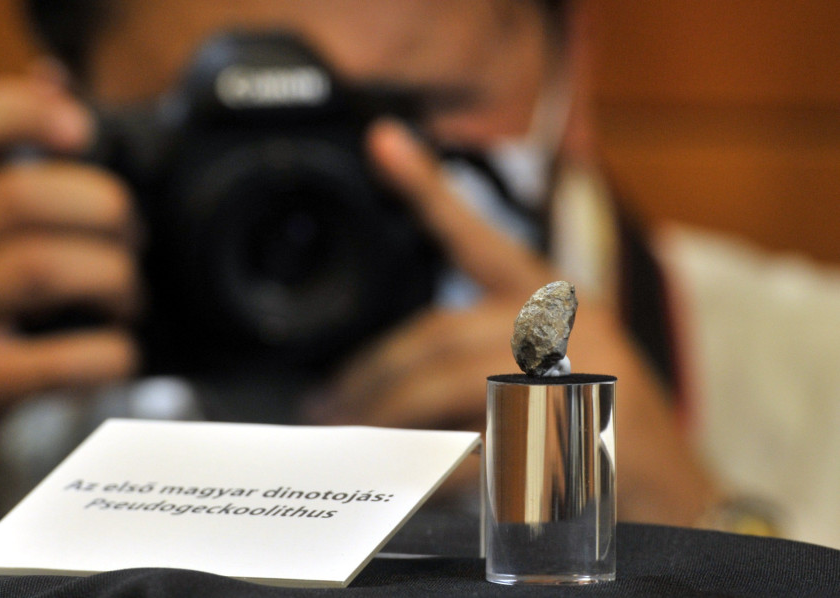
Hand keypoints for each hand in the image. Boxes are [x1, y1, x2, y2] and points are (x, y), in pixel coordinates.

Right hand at [0, 72, 140, 487]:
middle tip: (129, 236)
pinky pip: (62, 359)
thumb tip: (52, 79)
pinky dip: (111, 353)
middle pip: (22, 198)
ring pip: (46, 268)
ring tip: (125, 295)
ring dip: (113, 277)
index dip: (19, 115)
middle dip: (105, 209)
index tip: (77, 128)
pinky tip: (115, 352)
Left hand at [303, 119, 723, 523]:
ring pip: (446, 382)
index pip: (482, 240)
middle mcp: (564, 327)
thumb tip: (395, 384)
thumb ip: (484, 361)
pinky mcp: (569, 435)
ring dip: (389, 415)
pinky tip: (413, 479)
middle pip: (438, 334)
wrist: (678, 498)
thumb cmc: (607, 434)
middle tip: (328, 405)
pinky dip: (434, 465)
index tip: (382, 143)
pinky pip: (473, 443)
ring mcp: (570, 376)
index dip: (428, 189)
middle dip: (372, 376)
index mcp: (556, 303)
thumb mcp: (557, 372)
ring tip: (352, 437)